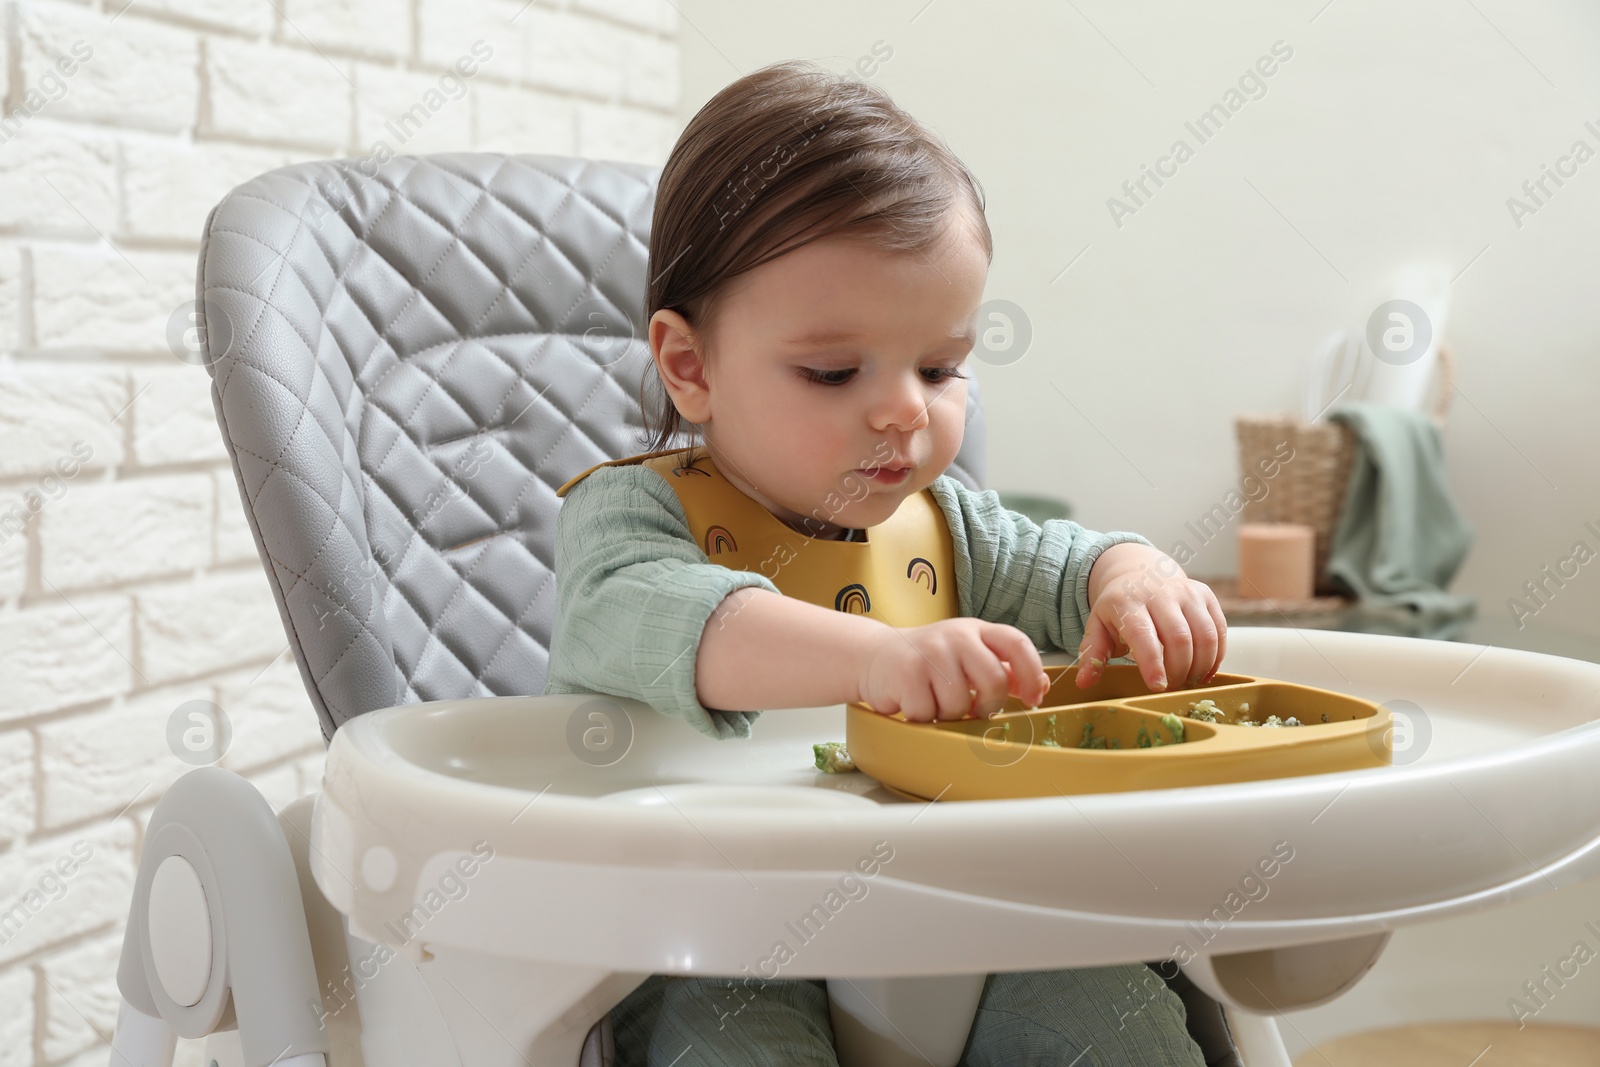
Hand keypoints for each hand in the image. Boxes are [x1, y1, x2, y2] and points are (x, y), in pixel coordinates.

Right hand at [857, 618, 1050, 722]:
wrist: (875, 657)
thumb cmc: (928, 661)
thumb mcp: (967, 656)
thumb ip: (1002, 669)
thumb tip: (1042, 685)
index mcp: (976, 630)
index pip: (1017, 642)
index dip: (1032, 672)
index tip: (1034, 699)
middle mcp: (955, 635)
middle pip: (993, 681)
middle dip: (988, 707)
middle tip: (973, 711)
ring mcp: (930, 652)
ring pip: (960, 704)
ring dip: (949, 715)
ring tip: (935, 702)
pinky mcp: (906, 673)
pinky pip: (930, 713)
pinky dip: (924, 718)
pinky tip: (915, 703)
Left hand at [1076, 544, 1226, 691]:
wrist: (1141, 573)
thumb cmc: (1119, 607)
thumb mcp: (1098, 626)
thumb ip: (1093, 654)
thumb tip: (1084, 683)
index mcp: (1128, 601)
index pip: (1144, 634)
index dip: (1153, 663)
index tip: (1158, 686)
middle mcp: (1160, 593)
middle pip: (1179, 638)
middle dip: (1179, 670)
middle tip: (1171, 687)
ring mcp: (1186, 592)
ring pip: (1205, 635)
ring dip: (1200, 666)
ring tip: (1187, 681)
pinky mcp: (1206, 596)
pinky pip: (1219, 630)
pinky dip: (1216, 656)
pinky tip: (1204, 671)